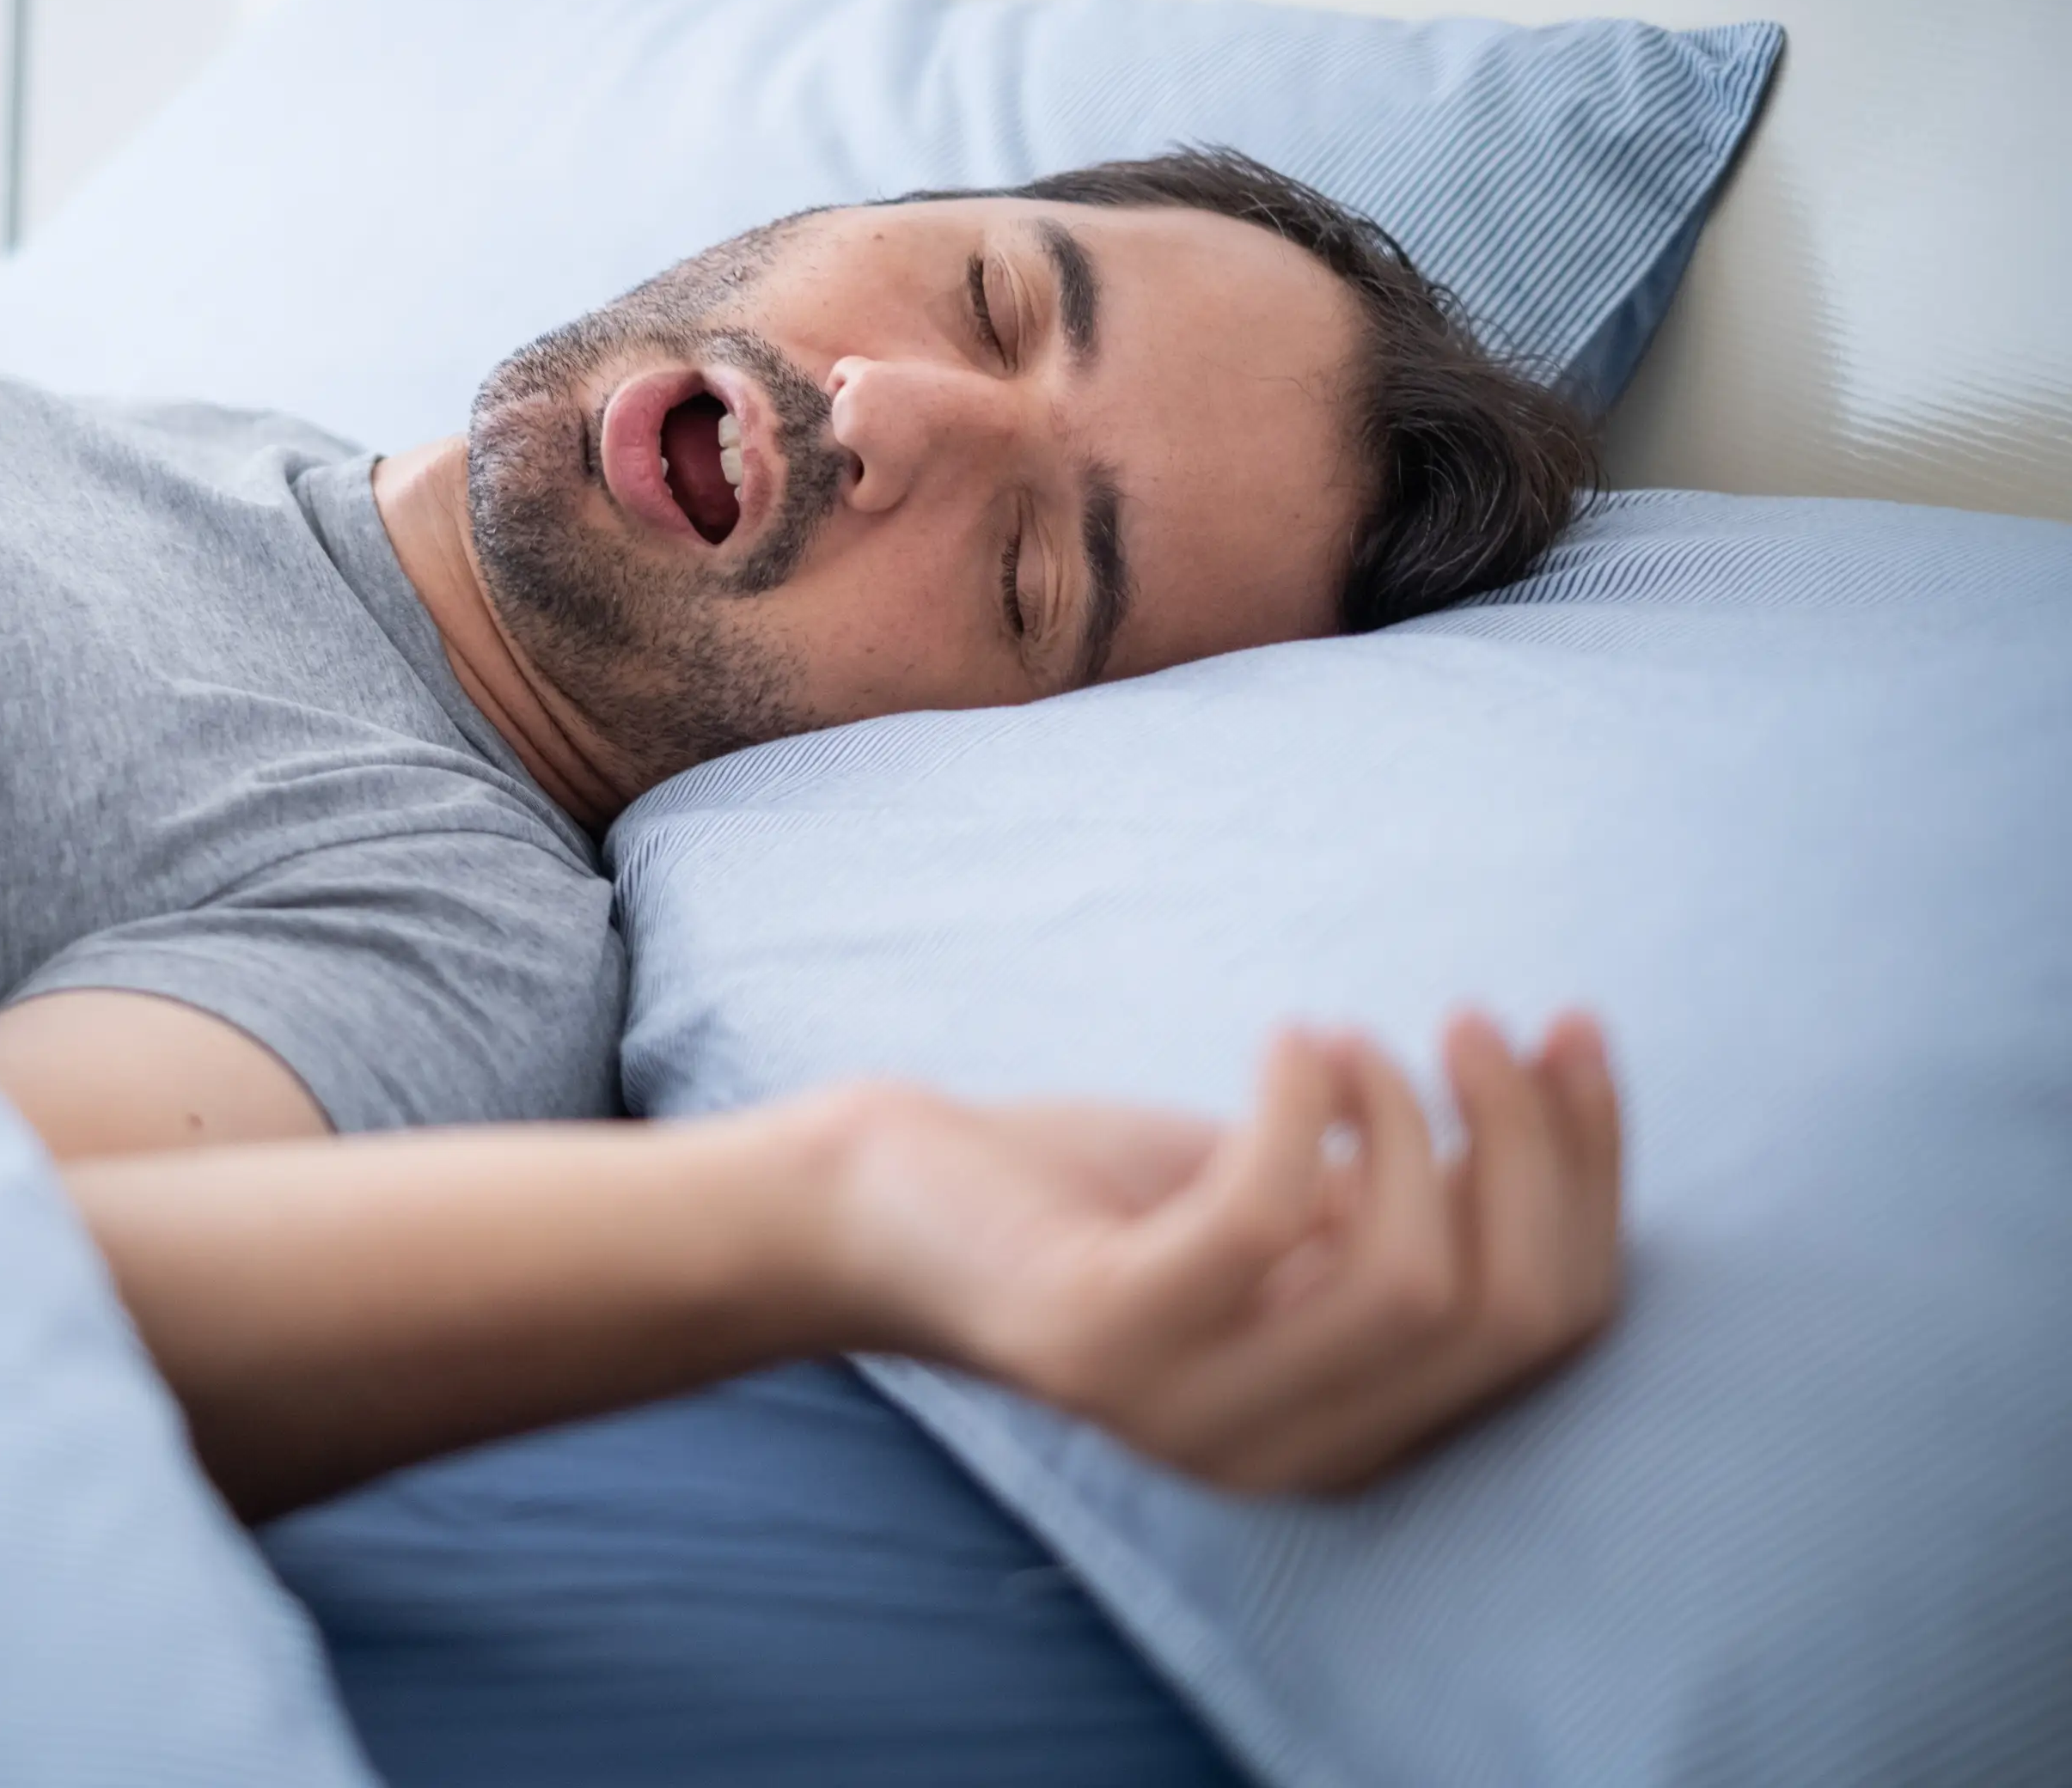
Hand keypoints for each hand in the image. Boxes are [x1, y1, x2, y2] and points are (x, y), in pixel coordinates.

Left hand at [820, 1013, 1623, 1492]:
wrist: (888, 1208)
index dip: (1591, 1173)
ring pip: (1410, 1276)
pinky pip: (1263, 1218)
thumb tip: (1558, 1109)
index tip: (1576, 1033)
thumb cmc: (1099, 1197)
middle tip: (1471, 1021)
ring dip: (1404, 1120)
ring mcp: (1191, 1413)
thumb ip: (1413, 1205)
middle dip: (1525, 1142)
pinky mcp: (1104, 1340)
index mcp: (1361, 1432)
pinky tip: (1286, 1044)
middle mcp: (1291, 1458)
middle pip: (1505, 1308)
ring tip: (1340, 1040)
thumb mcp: (1290, 1209)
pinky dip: (1297, 1103)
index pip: (1554, 1324)